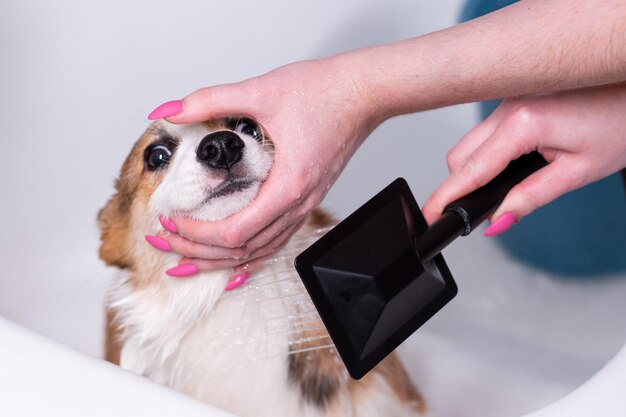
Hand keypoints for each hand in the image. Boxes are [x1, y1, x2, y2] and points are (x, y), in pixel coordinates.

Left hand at [150, 58, 382, 271]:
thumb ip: (210, 101)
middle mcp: (298, 203)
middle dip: (200, 252)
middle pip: (245, 250)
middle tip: (167, 244)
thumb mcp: (260, 92)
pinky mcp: (305, 199)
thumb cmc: (324, 93)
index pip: (236, 232)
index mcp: (288, 185)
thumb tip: (168, 110)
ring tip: (189, 260)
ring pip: (260, 250)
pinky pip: (276, 240)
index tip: (172, 224)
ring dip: (222, 259)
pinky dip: (251, 256)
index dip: (198, 235)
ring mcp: (304, 205)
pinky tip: (236, 263)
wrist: (361, 93)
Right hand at [422, 84, 625, 233]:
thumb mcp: (578, 172)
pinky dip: (491, 149)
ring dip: (477, 166)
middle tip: (477, 208)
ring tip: (506, 181)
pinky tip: (515, 156)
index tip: (430, 216)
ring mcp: (507, 97)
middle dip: (463, 184)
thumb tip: (497, 221)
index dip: (446, 197)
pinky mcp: (513, 95)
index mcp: (523, 123)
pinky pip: (486, 128)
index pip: (470, 170)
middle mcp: (508, 105)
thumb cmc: (621, 121)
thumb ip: (530, 198)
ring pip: (470, 141)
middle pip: (460, 156)